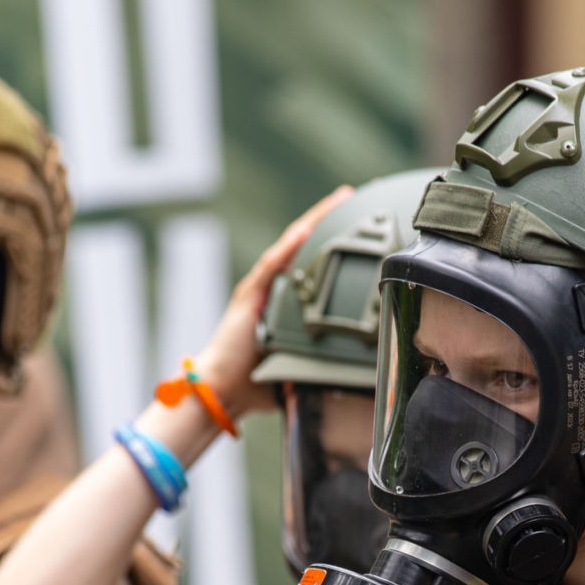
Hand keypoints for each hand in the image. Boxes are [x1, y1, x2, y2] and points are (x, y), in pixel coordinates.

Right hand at [196, 184, 355, 417]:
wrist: (222, 390)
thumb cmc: (258, 383)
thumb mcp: (301, 365)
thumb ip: (324, 359)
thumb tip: (361, 370)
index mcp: (286, 300)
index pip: (314, 261)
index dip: (335, 239)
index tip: (362, 220)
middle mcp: (273, 287)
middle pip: (304, 243)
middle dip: (328, 218)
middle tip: (356, 195)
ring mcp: (259, 288)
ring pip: (290, 245)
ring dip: (314, 221)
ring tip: (339, 200)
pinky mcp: (249, 296)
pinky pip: (271, 266)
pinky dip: (288, 247)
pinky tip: (306, 230)